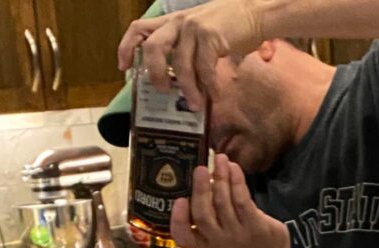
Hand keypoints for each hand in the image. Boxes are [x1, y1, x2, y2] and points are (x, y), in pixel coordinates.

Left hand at [118, 0, 264, 109]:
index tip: (123, 69)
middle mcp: (179, 23)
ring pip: (180, 65)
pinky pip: (204, 68)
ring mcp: (193, 28)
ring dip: (188, 90)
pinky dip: (209, 86)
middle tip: (163, 92)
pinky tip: (215, 95)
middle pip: (152, 48)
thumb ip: (187, 52)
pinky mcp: (210, 35)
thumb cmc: (229, 27)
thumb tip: (180, 85)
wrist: (255, 12)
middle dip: (155, 74)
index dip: (126, 48)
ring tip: (195, 105)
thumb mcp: (200, 34)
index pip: (139, 29)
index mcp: (172, 22)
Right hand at [171, 154, 293, 247]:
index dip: (178, 220)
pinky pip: (242, 200)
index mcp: (203, 242)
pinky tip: (234, 167)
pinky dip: (237, 181)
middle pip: (203, 216)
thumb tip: (197, 175)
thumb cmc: (238, 234)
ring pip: (223, 204)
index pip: (183, 237)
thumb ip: (206, 210)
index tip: (179, 200)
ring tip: (220, 159)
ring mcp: (237, 235)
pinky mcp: (255, 226)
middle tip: (200, 169)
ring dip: (221, 178)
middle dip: (200, 190)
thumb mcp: (218, 229)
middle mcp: (218, 240)